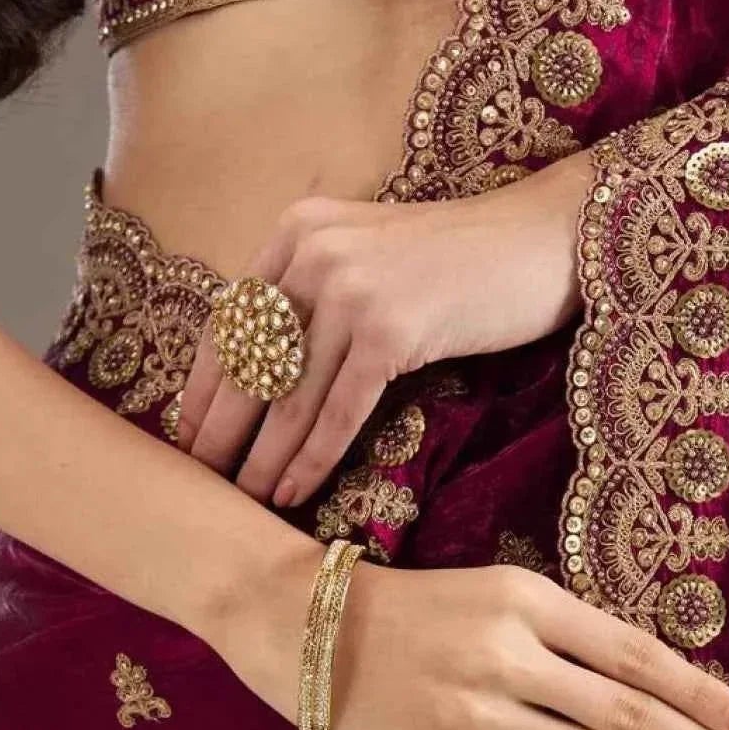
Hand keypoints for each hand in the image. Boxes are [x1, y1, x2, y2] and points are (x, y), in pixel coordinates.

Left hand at [175, 152, 593, 509]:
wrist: (541, 241)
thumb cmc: (463, 260)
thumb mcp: (372, 254)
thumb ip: (317, 290)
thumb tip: (267, 367)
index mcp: (299, 231)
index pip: (233, 320)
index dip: (206, 385)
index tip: (187, 433)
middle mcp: (314, 253)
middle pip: (250, 360)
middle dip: (221, 428)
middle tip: (198, 479)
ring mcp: (353, 291)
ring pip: (290, 394)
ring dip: (263, 456)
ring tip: (244, 499)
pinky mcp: (392, 331)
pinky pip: (339, 411)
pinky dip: (313, 457)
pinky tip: (295, 490)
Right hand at [227, 545, 728, 729]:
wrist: (311, 632)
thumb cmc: (422, 611)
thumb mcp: (500, 596)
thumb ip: (570, 635)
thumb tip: (658, 690)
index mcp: (530, 600)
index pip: (636, 654)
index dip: (700, 694)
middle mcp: (512, 653)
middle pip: (630, 713)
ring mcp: (482, 709)